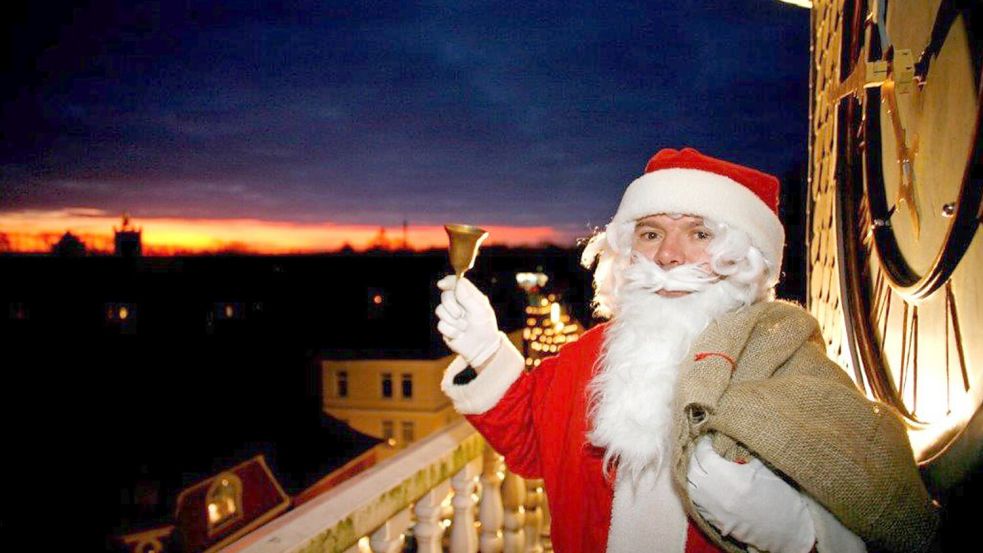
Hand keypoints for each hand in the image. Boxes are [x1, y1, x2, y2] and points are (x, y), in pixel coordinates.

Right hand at [435, 275, 500, 367]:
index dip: (448, 282)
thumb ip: (469, 297)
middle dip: (451, 305)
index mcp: (468, 296)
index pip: (455, 283)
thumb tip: (458, 283)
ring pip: (440, 310)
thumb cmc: (486, 327)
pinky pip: (441, 325)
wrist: (483, 348)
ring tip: (465, 328)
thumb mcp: (481, 310)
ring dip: (454, 321)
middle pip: (445, 296)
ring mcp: (450, 316)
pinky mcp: (445, 328)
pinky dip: (452, 331)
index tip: (442, 284)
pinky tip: (460, 335)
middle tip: (461, 315)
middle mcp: (457, 304)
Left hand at [687, 436, 815, 552]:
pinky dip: (697, 488)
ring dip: (694, 472)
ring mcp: (710, 508)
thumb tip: (733, 441)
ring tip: (703, 464)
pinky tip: (706, 482)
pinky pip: (696, 500)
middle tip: (705, 449)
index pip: (702, 453)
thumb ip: (744, 453)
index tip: (709, 437)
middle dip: (696, 456)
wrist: (785, 530)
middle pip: (691, 468)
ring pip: (690, 485)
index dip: (704, 443)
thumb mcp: (763, 469)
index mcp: (724, 476)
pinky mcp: (712, 520)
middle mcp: (712, 492)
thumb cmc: (778, 497)